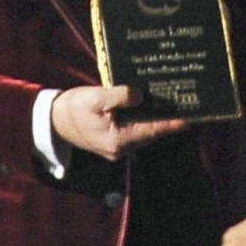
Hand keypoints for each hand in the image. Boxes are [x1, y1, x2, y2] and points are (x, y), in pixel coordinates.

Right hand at [51, 85, 185, 161]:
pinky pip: (134, 131)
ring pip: (143, 132)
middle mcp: (120, 149)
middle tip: (185, 104)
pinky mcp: (113, 141)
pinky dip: (143, 119)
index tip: (190, 118)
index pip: (152, 130)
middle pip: (150, 132)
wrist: (54, 120)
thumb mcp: (96, 98)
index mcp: (118, 140)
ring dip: (155, 119)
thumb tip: (141, 96)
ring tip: (171, 102)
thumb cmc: (74, 108)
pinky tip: (149, 106)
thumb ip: (119, 96)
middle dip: (166, 119)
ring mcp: (117, 148)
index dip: (172, 124)